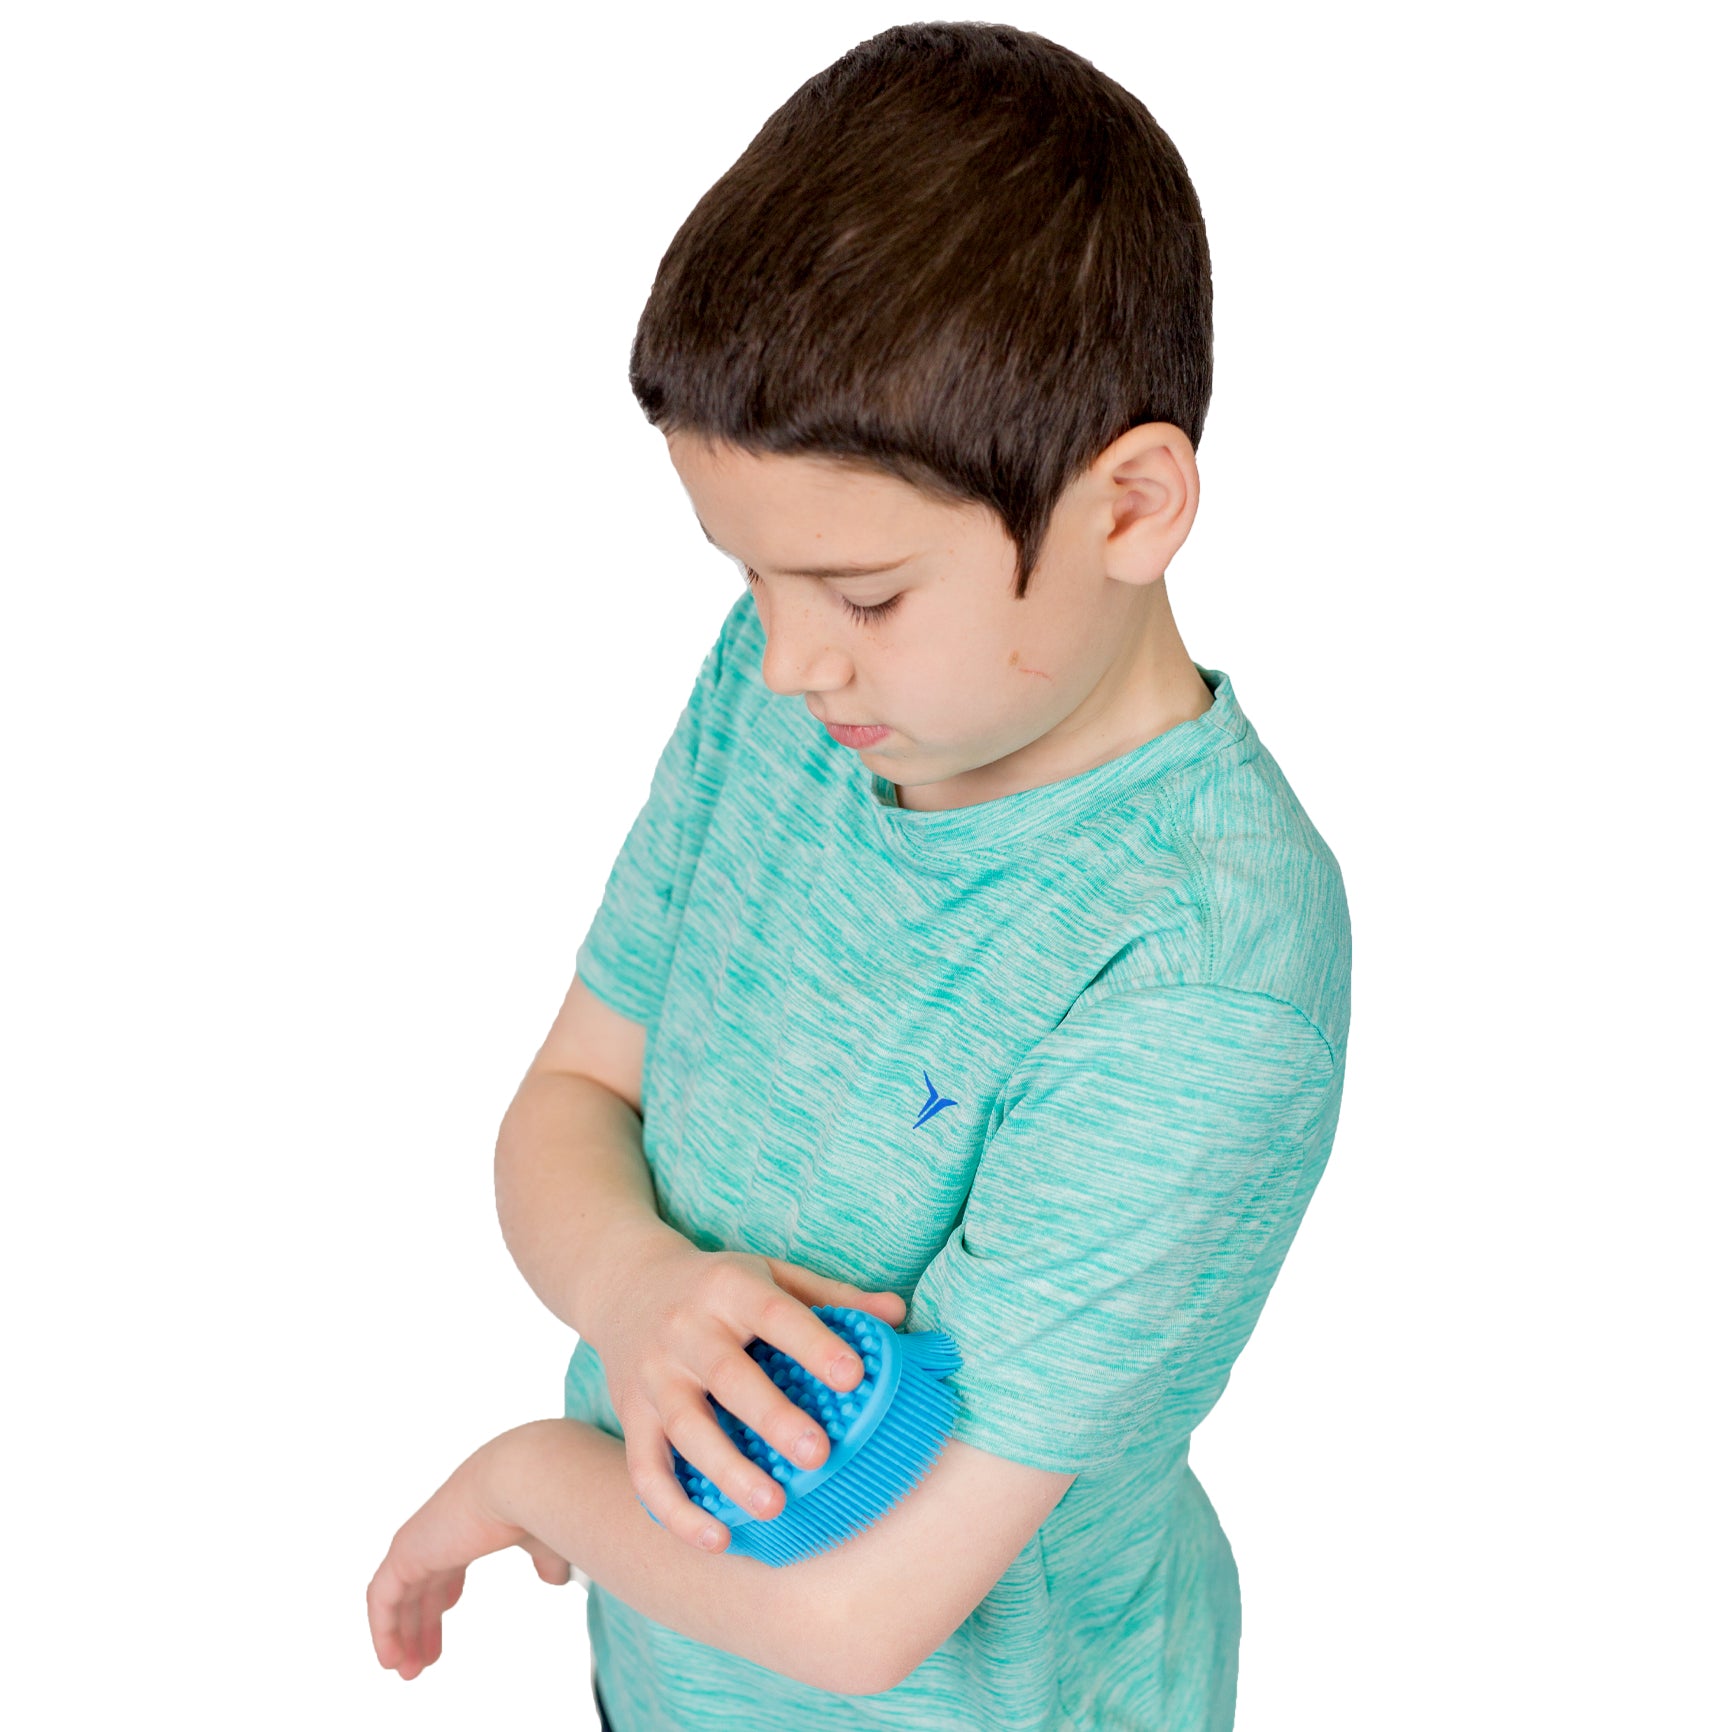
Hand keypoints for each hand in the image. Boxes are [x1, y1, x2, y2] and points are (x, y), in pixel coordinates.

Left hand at [366, 1440, 572, 1680]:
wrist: (521, 1479)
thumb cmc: (537, 1502)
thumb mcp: (543, 1539)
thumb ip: (545, 1559)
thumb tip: (554, 1580)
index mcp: (466, 1524)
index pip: (445, 1561)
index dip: (444, 1591)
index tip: (449, 1612)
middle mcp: (438, 1532)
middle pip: (420, 1586)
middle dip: (420, 1625)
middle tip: (423, 1662)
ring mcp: (419, 1542)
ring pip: (397, 1598)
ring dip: (401, 1636)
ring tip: (409, 1671)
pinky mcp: (405, 1553)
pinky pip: (381, 1601)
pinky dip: (383, 1631)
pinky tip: (392, 1659)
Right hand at [583, 1238, 907, 1555]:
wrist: (623, 1282)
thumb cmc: (718, 1285)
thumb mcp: (771, 1274)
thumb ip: (831, 1296)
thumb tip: (899, 1314)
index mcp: (730, 1289)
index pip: (775, 1314)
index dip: (813, 1343)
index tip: (853, 1375)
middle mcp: (686, 1330)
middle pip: (727, 1376)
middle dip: (772, 1418)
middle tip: (819, 1455)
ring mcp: (653, 1376)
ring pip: (685, 1428)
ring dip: (727, 1470)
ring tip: (773, 1507)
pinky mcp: (630, 1416)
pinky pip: (644, 1469)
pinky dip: (675, 1510)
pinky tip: (717, 1538)